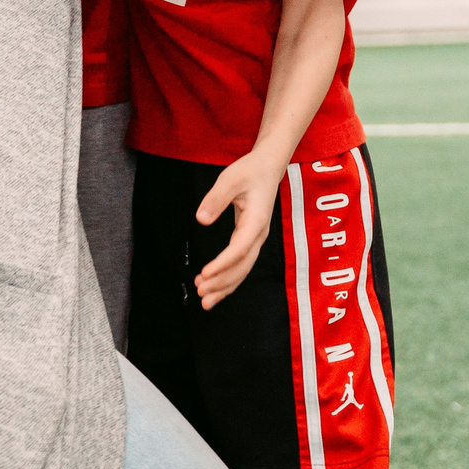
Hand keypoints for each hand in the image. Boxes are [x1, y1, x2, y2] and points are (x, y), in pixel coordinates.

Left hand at [192, 150, 287, 308]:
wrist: (268, 168)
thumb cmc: (249, 171)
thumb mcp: (231, 178)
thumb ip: (216, 198)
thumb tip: (201, 220)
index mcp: (257, 220)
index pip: (240, 248)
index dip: (223, 263)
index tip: (205, 273)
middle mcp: (259, 234)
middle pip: (243, 265)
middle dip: (222, 282)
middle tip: (200, 292)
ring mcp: (256, 239)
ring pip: (243, 270)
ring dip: (224, 286)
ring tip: (204, 300)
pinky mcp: (250, 240)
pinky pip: (240, 264)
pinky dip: (227, 278)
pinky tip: (213, 287)